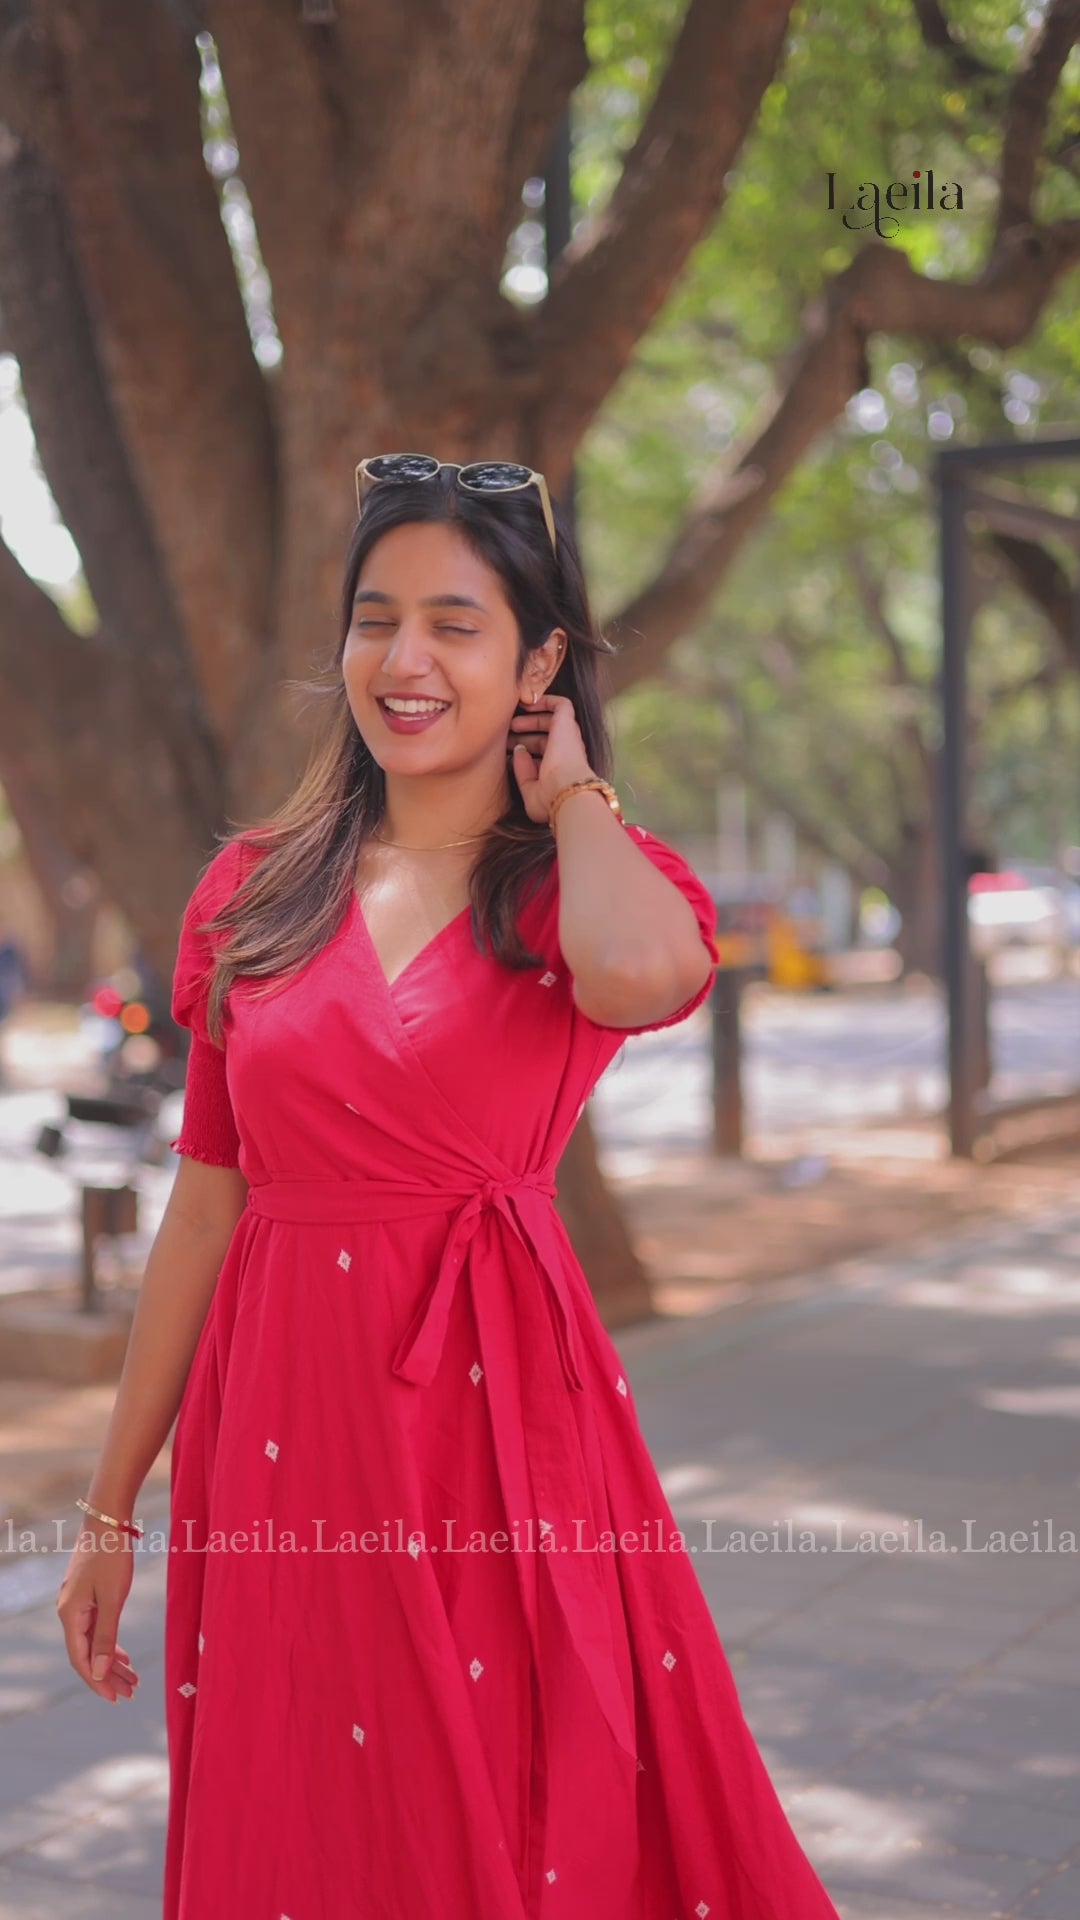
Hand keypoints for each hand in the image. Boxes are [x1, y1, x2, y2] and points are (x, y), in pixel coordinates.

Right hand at [56, 1518, 140, 1702]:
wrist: (107, 1517)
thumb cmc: (112, 1556)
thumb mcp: (112, 1599)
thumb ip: (105, 1637)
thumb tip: (97, 1673)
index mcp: (70, 1615)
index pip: (81, 1660)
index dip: (97, 1681)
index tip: (116, 1699)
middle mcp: (69, 1611)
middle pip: (87, 1653)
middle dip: (108, 1675)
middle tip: (131, 1693)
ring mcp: (77, 1602)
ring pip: (93, 1641)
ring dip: (111, 1661)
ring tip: (133, 1679)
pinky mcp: (87, 1593)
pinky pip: (96, 1627)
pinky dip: (110, 1642)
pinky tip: (123, 1654)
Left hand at [508, 693, 594, 825]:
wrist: (565, 789)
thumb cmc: (549, 798)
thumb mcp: (529, 790)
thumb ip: (522, 772)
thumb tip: (517, 751)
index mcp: (558, 770)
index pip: (541, 756)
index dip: (522, 752)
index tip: (504, 754)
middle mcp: (566, 752)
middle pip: (544, 737)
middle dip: (523, 735)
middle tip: (505, 736)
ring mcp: (568, 737)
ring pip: (552, 720)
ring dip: (531, 719)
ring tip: (512, 723)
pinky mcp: (568, 723)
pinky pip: (561, 704)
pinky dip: (545, 700)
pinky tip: (527, 704)